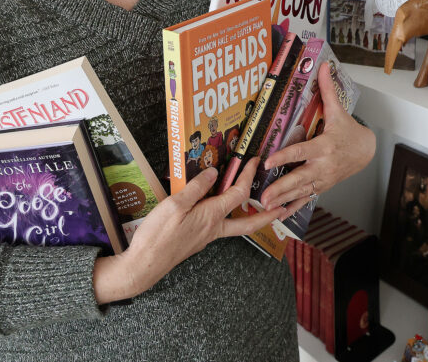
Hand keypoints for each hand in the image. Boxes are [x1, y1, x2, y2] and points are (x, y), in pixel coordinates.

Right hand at [93, 156, 281, 302]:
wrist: (144, 265)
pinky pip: (220, 226)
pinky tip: (221, 209)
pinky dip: (228, 217)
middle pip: (248, 222)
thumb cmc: (158, 236)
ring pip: (235, 226)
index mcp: (211, 216)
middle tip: (283, 207)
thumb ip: (195, 188)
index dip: (248, 175)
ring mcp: (207, 236)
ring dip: (251, 217)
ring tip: (259, 207)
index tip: (255, 161)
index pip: (238, 193)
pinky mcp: (197, 240)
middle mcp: (214, 228)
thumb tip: (213, 172)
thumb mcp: (174, 205)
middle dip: (268, 214)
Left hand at [258, 62, 375, 217]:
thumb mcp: (338, 110)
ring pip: (301, 191)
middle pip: (299, 178)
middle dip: (281, 188)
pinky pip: (306, 198)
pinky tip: (278, 214)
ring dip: (283, 199)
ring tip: (265, 206)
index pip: (301, 152)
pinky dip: (292, 207)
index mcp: (325, 146)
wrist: (366, 151)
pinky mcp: (322, 187)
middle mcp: (323, 165)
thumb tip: (323, 65)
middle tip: (263, 195)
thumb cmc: (348, 131)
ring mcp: (323, 179)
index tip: (268, 161)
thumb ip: (327, 89)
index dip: (285, 157)